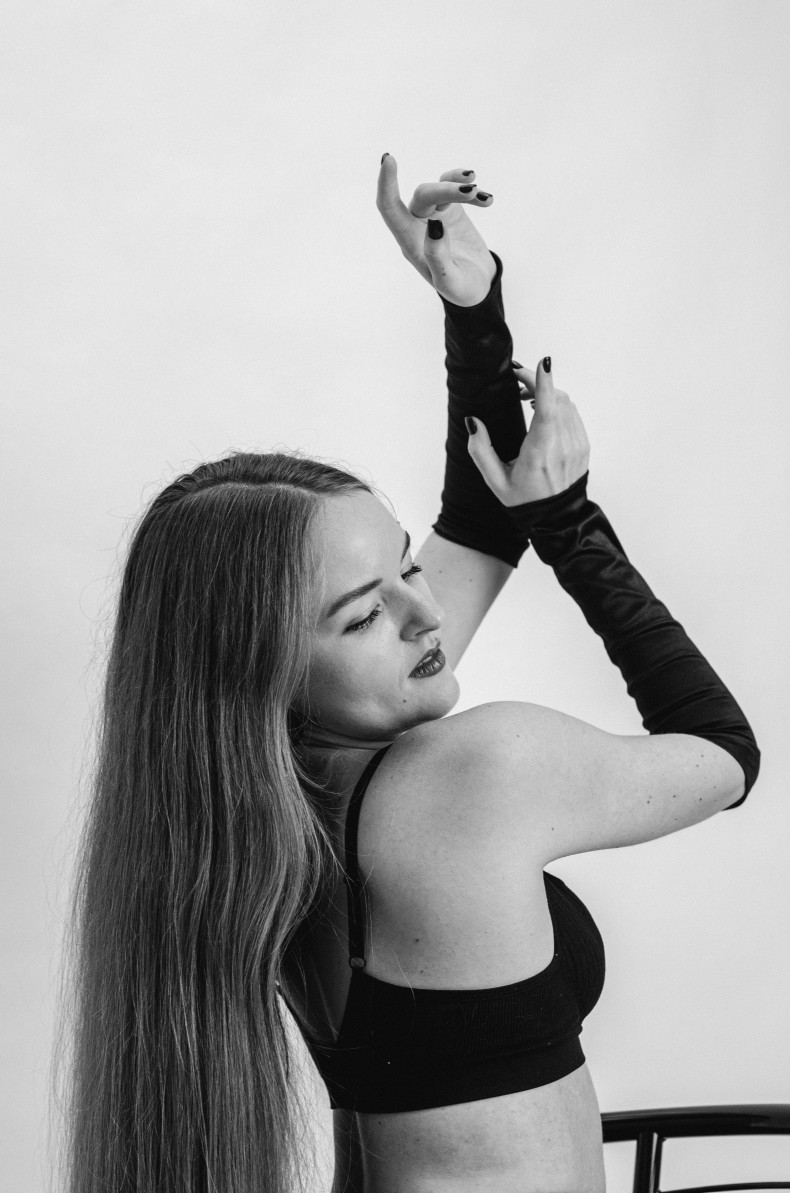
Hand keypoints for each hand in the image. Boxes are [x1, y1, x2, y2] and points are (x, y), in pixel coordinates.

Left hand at [376, 155, 496, 306]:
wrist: (479, 287)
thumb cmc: (461, 290)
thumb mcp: (450, 281)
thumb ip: (438, 258)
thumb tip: (434, 226)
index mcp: (410, 243)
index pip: (390, 209)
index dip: (386, 185)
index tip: (388, 159)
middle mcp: (417, 226)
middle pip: (423, 195)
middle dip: (447, 189)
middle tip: (473, 193)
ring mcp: (433, 215)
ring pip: (439, 189)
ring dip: (460, 188)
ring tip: (484, 198)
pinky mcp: (449, 210)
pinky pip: (452, 186)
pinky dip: (466, 185)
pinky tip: (485, 196)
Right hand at [468, 359, 590, 505]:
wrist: (557, 520)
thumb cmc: (525, 501)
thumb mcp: (495, 481)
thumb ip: (480, 451)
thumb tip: (474, 421)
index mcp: (540, 454)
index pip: (546, 410)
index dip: (544, 383)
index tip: (543, 362)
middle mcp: (562, 447)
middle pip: (555, 399)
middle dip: (536, 382)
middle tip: (515, 380)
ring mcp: (577, 445)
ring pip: (565, 403)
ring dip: (547, 392)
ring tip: (525, 396)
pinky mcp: (583, 445)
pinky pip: (572, 414)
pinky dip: (557, 404)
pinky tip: (542, 411)